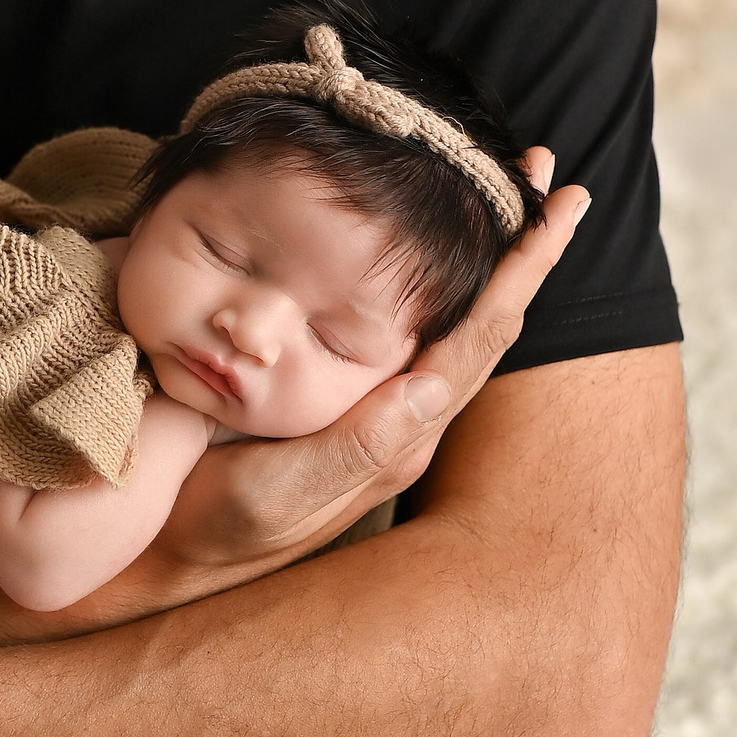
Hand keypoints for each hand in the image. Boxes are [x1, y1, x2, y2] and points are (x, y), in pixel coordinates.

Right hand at [149, 153, 588, 584]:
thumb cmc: (216, 523)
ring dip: (494, 267)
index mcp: (398, 436)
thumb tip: (431, 386)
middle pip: (488, 324)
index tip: (560, 201)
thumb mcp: (277, 492)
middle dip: (524, 251)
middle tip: (549, 177)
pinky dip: (448, 290)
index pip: (480, 335)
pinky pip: (423, 341)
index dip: (523, 266)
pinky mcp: (355, 415)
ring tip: (516, 206)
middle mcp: (407, 426)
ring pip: (461, 330)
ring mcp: (385, 421)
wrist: (176, 558)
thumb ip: (355, 446)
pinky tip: (440, 267)